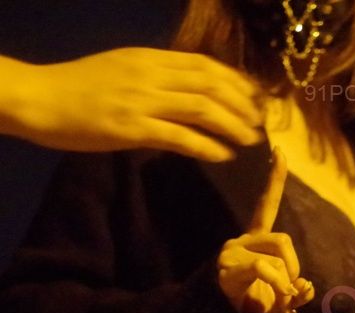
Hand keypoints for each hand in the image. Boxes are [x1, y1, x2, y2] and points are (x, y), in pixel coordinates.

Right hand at [0, 49, 264, 160]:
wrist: (39, 98)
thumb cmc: (79, 86)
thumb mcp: (123, 68)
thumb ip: (156, 76)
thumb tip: (190, 90)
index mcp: (151, 58)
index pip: (205, 65)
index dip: (236, 82)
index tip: (254, 98)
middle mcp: (152, 74)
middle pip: (211, 84)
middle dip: (242, 103)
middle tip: (259, 123)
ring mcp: (143, 100)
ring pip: (202, 108)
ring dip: (232, 125)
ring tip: (250, 140)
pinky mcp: (132, 128)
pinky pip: (180, 137)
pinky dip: (207, 147)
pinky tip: (223, 156)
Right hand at [217, 147, 313, 312]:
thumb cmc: (253, 307)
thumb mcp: (282, 297)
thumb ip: (297, 291)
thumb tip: (305, 287)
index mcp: (256, 240)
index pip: (266, 204)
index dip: (275, 179)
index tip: (279, 152)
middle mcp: (242, 241)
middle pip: (282, 240)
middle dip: (293, 266)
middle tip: (290, 286)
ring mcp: (232, 253)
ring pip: (276, 256)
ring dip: (284, 279)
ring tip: (277, 297)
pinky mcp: (226, 268)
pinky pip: (262, 268)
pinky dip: (277, 283)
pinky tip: (278, 295)